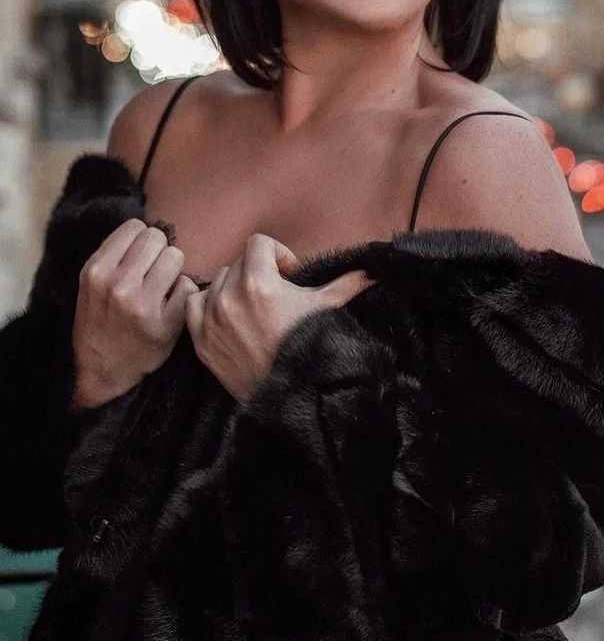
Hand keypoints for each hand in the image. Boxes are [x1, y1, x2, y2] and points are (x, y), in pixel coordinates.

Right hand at [71, 219, 199, 409]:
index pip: (135, 226)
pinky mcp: (166, 324)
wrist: (102, 369)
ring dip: (174, 269)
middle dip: (159, 251)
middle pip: (158, 238)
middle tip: (153, 271)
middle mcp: (117, 286)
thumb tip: (153, 226)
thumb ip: (116, 255)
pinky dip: (184, 292)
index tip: (140, 256)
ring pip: (176, 257)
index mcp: (96, 271)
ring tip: (162, 286)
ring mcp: (143, 306)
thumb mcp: (93, 284)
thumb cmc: (101, 319)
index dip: (142, 239)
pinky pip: (189, 285)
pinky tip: (172, 304)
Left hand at [184, 234, 375, 403]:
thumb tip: (372, 271)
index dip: (277, 255)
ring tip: (254, 308)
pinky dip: (207, 304)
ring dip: (234, 288)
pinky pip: (193, 304)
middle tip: (276, 294)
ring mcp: (212, 318)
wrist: (291, 396)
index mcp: (259, 282)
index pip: (258, 244)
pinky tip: (228, 315)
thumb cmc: (310, 348)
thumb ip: (347, 283)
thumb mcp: (328, 310)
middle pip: (239, 262)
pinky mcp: (201, 340)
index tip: (289, 275)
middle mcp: (230, 296)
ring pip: (218, 281)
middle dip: (258, 272)